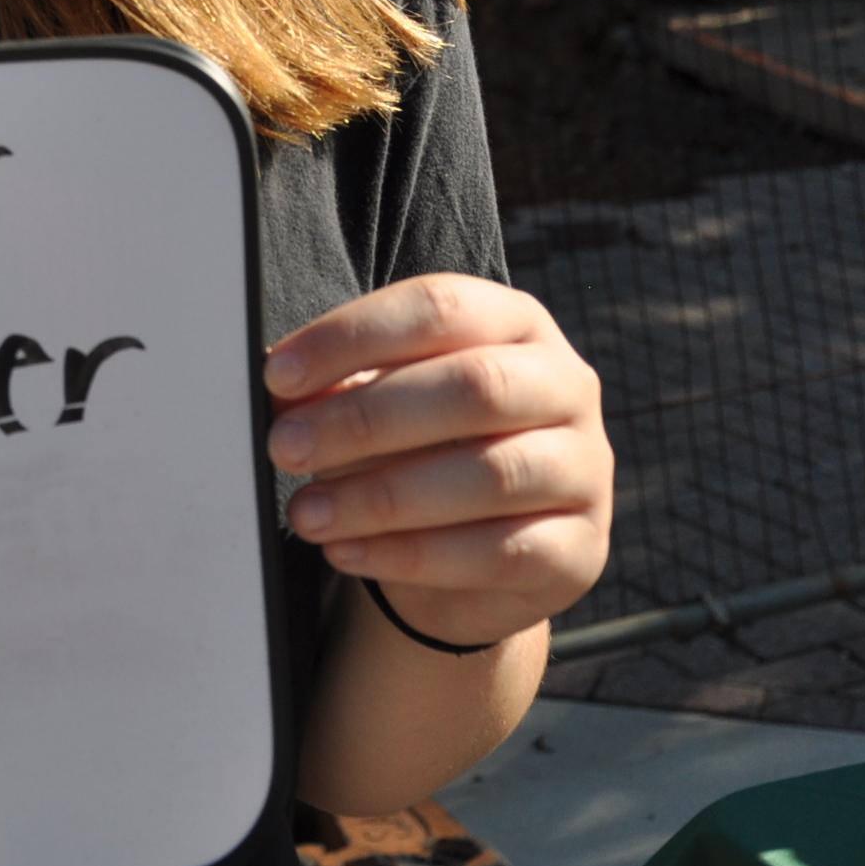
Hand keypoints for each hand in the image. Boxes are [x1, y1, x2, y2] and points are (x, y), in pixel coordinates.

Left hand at [264, 274, 611, 650]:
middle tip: (286, 448)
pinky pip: (499, 553)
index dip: (353, 337)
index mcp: (517, 323)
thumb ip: (337, 389)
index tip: (279, 375)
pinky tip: (347, 552)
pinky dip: (411, 556)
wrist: (472, 557)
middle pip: (473, 387)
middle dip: (365, 419)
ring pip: (489, 475)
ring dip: (381, 496)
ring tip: (305, 514)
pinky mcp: (581, 549)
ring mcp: (585, 469)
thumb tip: (279, 391)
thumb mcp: (377, 406)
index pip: (439, 307)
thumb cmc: (419, 451)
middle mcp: (567, 385)